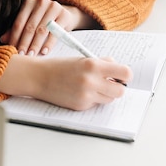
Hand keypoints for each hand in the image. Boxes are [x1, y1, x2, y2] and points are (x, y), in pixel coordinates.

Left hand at [0, 0, 95, 55]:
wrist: (64, 14)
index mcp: (29, 3)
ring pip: (41, 30)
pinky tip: (44, 51)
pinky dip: (49, 43)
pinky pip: (55, 32)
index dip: (14, 37)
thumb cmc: (43, 20)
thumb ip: (18, 29)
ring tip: (31, 55)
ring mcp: (53, 7)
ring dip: (35, 45)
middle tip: (21, 56)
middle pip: (30, 26)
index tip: (12, 50)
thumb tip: (3, 39)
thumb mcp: (30, 21)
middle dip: (24, 43)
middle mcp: (41, 2)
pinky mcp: (64, 15)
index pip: (19, 22)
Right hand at [0, 53, 132, 110]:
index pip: (124, 73)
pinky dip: (93, 98)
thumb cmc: (61, 66)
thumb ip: (102, 63)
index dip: (125, 75)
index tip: (122, 75)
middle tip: (110, 82)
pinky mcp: (81, 106)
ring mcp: (87, 96)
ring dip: (106, 93)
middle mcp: (92, 81)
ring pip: (110, 98)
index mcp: (93, 65)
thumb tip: (119, 69)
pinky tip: (81, 91)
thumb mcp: (82, 59)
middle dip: (117, 87)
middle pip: (120, 90)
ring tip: (93, 86)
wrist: (40, 77)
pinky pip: (96, 104)